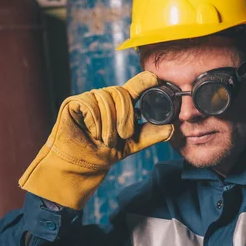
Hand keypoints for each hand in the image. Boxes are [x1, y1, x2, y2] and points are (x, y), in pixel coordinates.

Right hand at [19, 72, 172, 208]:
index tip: (156, 79)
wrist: (81, 166)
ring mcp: (89, 99)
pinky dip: (95, 122)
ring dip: (109, 124)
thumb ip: (149, 135)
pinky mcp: (74, 103)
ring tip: (105, 139)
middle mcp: (105, 98)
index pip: (135, 86)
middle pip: (120, 93)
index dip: (144, 80)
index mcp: (120, 105)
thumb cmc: (102, 154)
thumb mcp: (131, 145)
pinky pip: (90, 105)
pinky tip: (92, 132)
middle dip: (124, 117)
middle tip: (122, 135)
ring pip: (106, 100)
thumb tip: (171, 129)